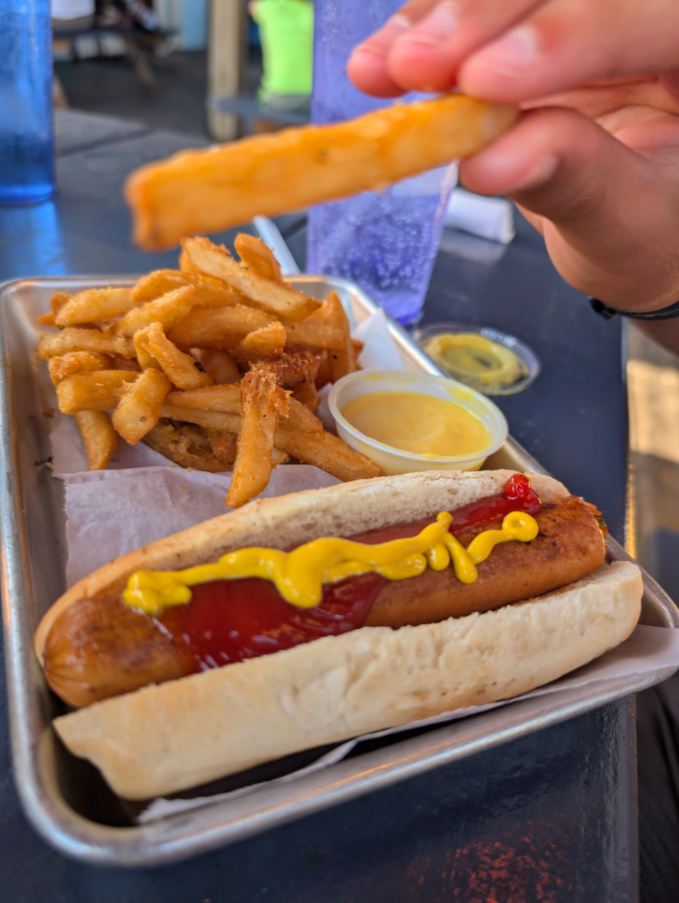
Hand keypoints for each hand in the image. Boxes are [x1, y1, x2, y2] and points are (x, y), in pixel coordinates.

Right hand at [347, 2, 678, 315]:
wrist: (635, 230)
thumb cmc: (652, 233)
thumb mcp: (624, 223)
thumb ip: (571, 180)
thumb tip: (489, 160)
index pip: (648, 16)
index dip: (567, 36)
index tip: (486, 81)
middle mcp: (650, 16)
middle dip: (483, 16)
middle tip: (419, 65)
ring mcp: (593, 14)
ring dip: (439, 18)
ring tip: (388, 68)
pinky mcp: (540, 24)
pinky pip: (479, 12)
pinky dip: (427, 32)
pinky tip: (385, 62)